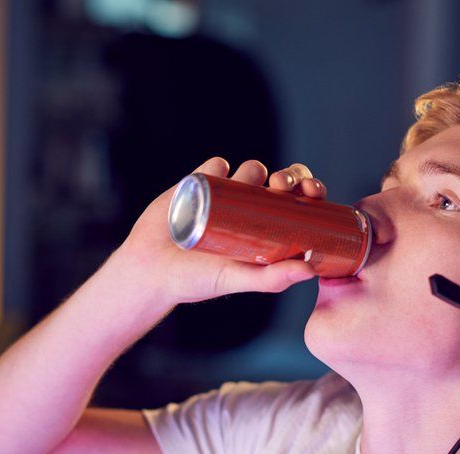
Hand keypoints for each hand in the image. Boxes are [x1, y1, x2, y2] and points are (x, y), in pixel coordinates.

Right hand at [114, 157, 328, 304]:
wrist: (148, 269)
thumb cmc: (194, 282)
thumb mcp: (235, 279)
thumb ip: (270, 279)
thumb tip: (310, 271)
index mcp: (269, 231)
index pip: (301, 204)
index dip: (310, 192)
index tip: (311, 193)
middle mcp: (252, 210)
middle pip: (281, 182)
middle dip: (288, 176)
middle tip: (279, 186)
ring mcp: (226, 195)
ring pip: (251, 170)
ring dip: (255, 170)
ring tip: (249, 183)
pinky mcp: (199, 182)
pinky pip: (216, 165)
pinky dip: (220, 165)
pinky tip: (220, 174)